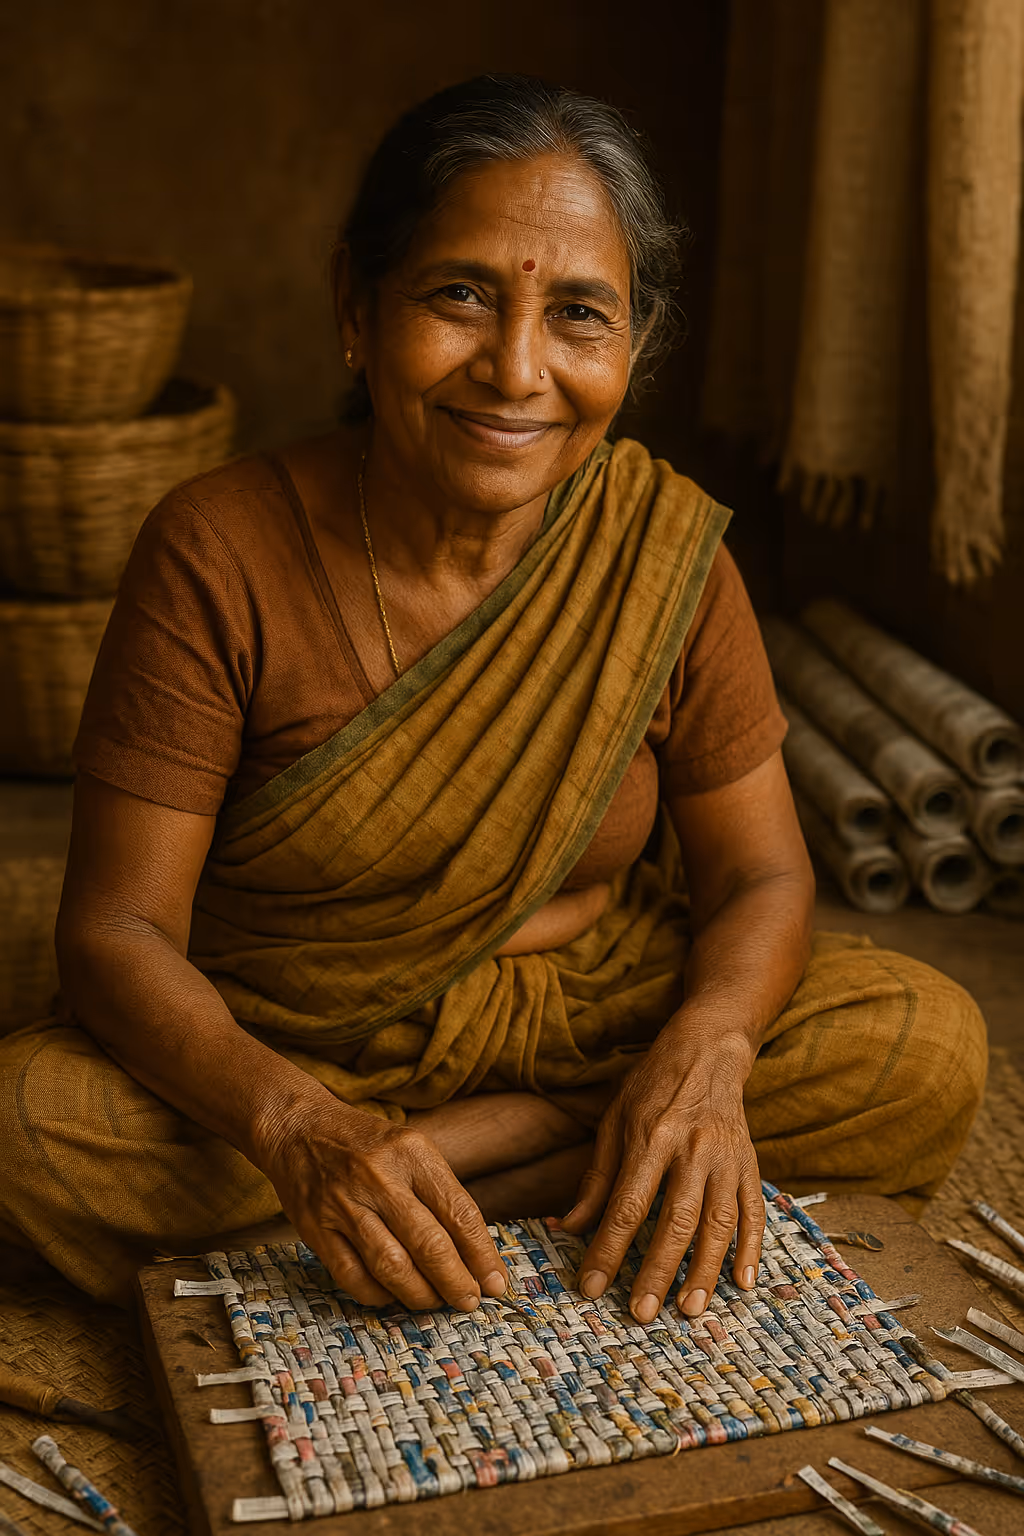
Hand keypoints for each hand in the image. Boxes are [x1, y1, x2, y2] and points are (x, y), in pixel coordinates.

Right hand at [258, 1095, 506, 1310]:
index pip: (458, 1211)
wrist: (297, 1127)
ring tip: (435, 1302)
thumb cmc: (367, 1144)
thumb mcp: (411, 1148)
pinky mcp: (315, 1228)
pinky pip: (353, 1276)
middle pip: (428, 1243)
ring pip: (391, 1266)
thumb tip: (476, 1255)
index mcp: (412, 1151)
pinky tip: (393, 1295)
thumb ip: (441, 1194)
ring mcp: (344, 1203)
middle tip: (469, 1301)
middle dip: (456, 1282)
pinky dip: (378, 1295)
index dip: (482, 1254)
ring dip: (420, 1294)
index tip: (496, 1283)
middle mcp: (378, 1176)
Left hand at [553, 1026, 763, 1321]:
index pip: (627, 1205)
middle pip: (675, 1220)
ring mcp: (726, 1157)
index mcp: (652, 1137)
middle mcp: (692, 1149)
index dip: (608, 1249)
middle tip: (641, 1314)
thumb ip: (596, 1177)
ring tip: (689, 1309)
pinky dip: (751, 1249)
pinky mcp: (750, 1163)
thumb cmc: (652, 1085)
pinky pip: (754, 1212)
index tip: (591, 1287)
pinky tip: (742, 1283)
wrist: (708, 1049)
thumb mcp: (614, 1120)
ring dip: (704, 1270)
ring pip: (718, 1223)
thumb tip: (567, 1226)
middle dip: (656, 1271)